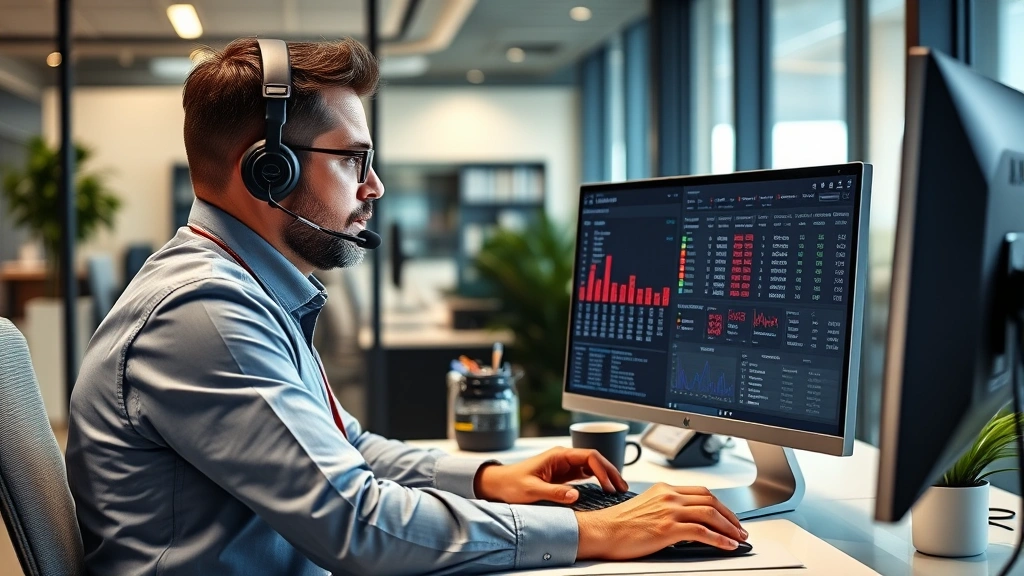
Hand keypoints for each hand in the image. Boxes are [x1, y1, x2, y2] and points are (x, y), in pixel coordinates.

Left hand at [473, 446, 628, 504]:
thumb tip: (575, 494)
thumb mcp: (532, 490)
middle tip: (622, 487)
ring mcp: (565, 466)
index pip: (589, 456)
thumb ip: (553, 492)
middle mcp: (564, 458)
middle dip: (610, 472)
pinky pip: (586, 475)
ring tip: (618, 489)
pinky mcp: (564, 475)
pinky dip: (598, 481)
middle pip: (595, 460)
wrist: (499, 484)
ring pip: (593, 467)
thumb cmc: (512, 483)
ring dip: (606, 476)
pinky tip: (605, 489)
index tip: (610, 485)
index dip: (603, 469)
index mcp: (559, 455)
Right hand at [575, 483, 746, 559]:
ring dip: (729, 527)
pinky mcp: (668, 528)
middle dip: (730, 515)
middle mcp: (668, 496)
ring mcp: (669, 511)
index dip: (720, 504)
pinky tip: (727, 545)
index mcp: (663, 489)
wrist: (602, 531)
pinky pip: (702, 531)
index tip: (728, 516)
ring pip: (710, 513)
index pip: (701, 492)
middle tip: (739, 528)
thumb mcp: (646, 509)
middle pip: (710, 500)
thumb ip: (666, 509)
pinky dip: (719, 539)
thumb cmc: (618, 525)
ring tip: (738, 538)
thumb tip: (685, 523)